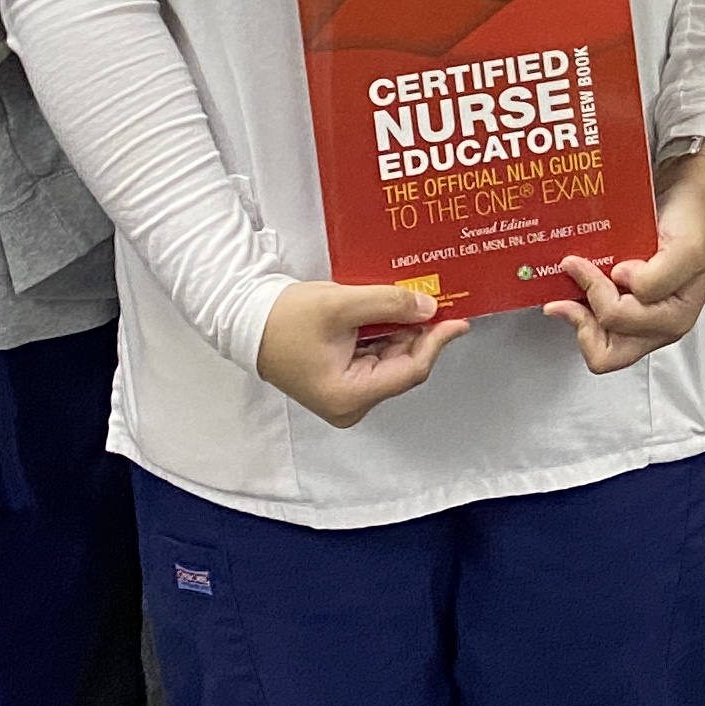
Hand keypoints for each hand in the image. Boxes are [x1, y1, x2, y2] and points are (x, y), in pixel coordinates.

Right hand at [255, 280, 466, 426]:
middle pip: (403, 366)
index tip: (458, 319)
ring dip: (403, 332)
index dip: (437, 342)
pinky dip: (387, 335)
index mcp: (349, 396)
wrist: (246, 320)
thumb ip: (390, 304)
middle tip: (436, 301)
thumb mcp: (342, 304)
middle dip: (420, 333)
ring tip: (411, 301)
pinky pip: (376, 357)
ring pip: (392, 360)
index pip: (410, 370)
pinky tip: (392, 312)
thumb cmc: (285, 318)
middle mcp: (350, 404)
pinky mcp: (341, 381)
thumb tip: (429, 307)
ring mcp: (346, 395)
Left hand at [548, 149, 704, 369]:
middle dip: (583, 320)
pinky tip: (573, 288)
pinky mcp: (625, 312)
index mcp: (675, 317)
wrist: (691, 205)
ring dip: (578, 319)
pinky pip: (595, 329)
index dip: (598, 291)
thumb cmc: (693, 225)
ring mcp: (640, 323)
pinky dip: (579, 311)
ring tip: (565, 291)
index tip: (588, 262)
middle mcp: (657, 327)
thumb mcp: (689, 247)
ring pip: (598, 346)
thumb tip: (622, 281)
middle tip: (573, 283)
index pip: (620, 320)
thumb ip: (660, 275)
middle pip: (607, 352)